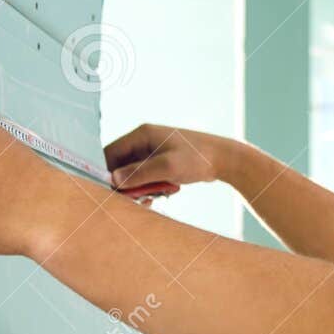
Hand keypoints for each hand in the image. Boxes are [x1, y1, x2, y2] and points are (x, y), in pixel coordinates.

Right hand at [104, 124, 231, 198]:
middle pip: (122, 166)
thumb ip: (139, 174)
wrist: (225, 160)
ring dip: (142, 188)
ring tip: (156, 195)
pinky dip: (152, 187)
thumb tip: (113, 180)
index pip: (111, 153)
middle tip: (137, 198)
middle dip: (128, 184)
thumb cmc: (197, 158)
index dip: (107, 172)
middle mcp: (145, 141)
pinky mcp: (163, 163)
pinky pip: (148, 178)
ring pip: (135, 174)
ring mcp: (154, 152)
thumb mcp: (166, 167)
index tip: (111, 191)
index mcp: (142, 135)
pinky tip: (164, 194)